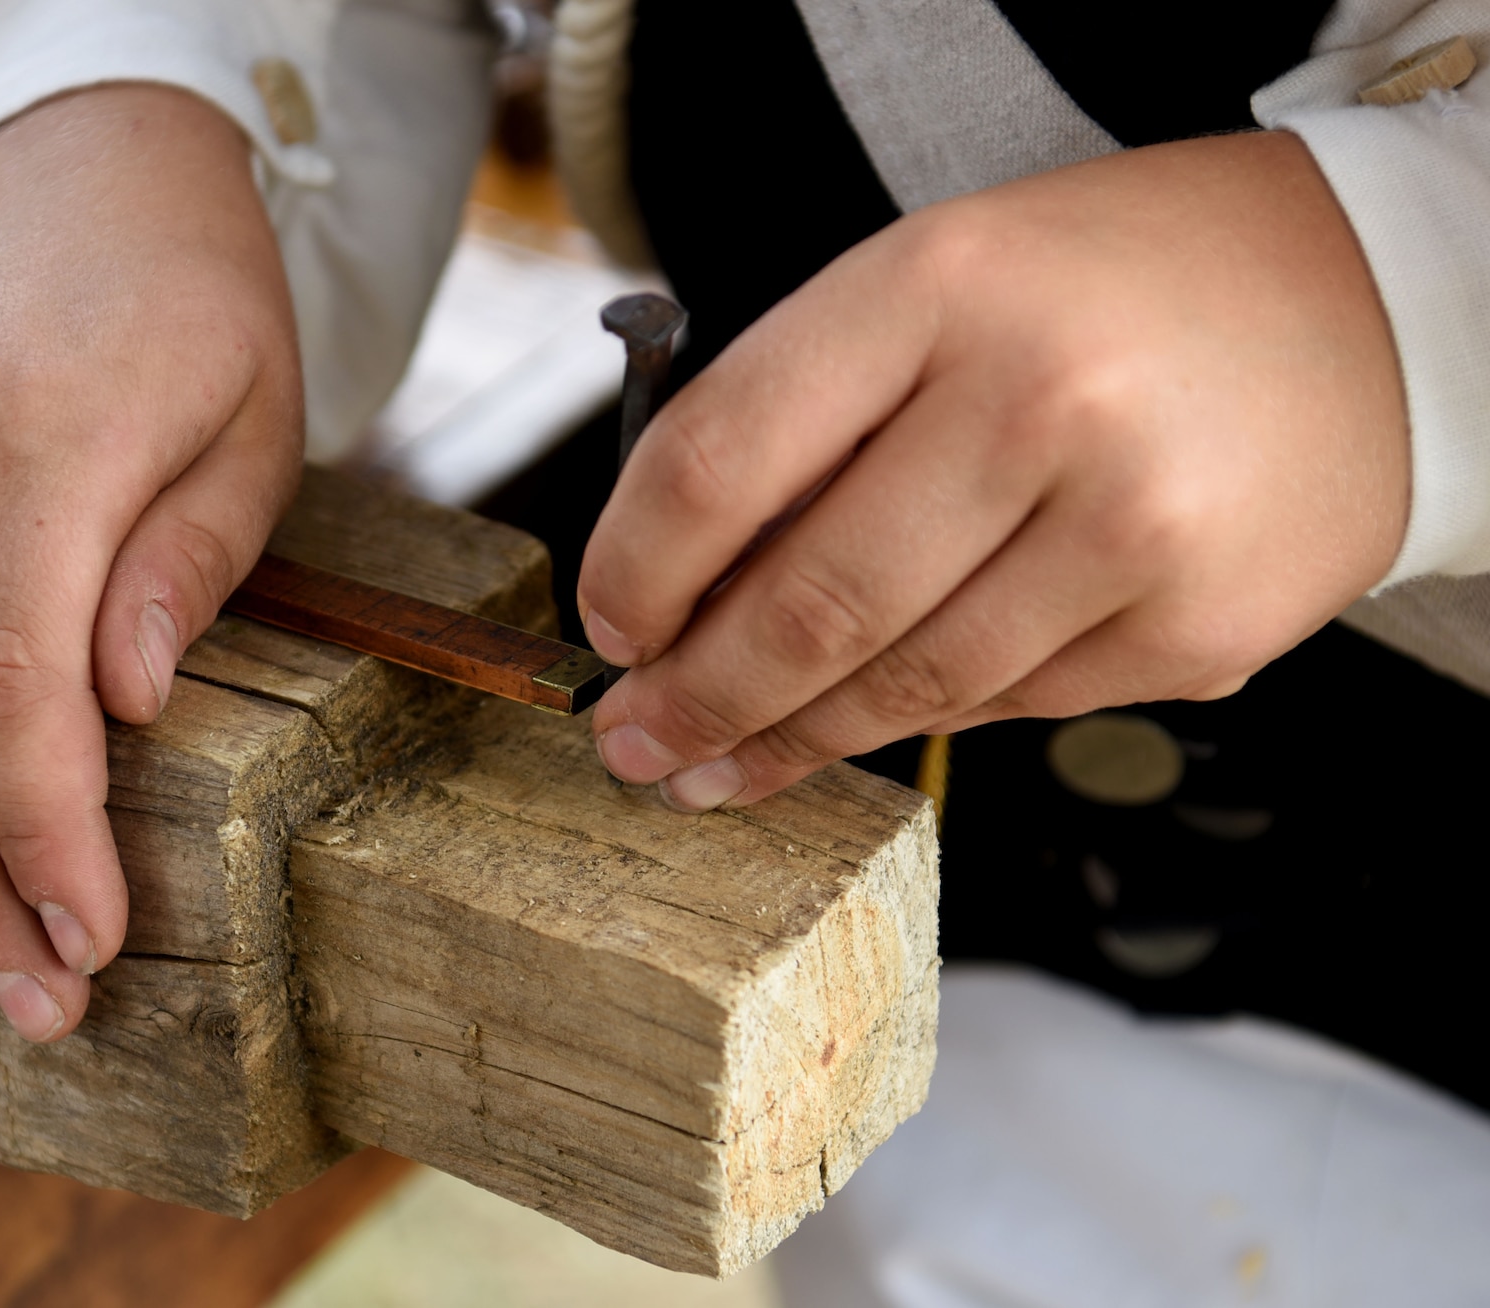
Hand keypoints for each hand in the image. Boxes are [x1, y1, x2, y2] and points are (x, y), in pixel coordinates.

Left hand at [577, 131, 1407, 810]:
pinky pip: (1003, 708)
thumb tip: (680, 584)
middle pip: (806, 603)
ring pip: (902, 686)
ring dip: (784, 742)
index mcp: (942, 287)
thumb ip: (810, 413)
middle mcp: (1041, 403)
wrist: (1371, 309)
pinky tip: (864, 722)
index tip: (607, 625)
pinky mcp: (1197, 631)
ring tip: (712, 766)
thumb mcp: (942, 283)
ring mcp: (1132, 528)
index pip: (721, 456)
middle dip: (693, 695)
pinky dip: (917, 720)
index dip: (635, 566)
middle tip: (633, 740)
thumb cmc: (1117, 291)